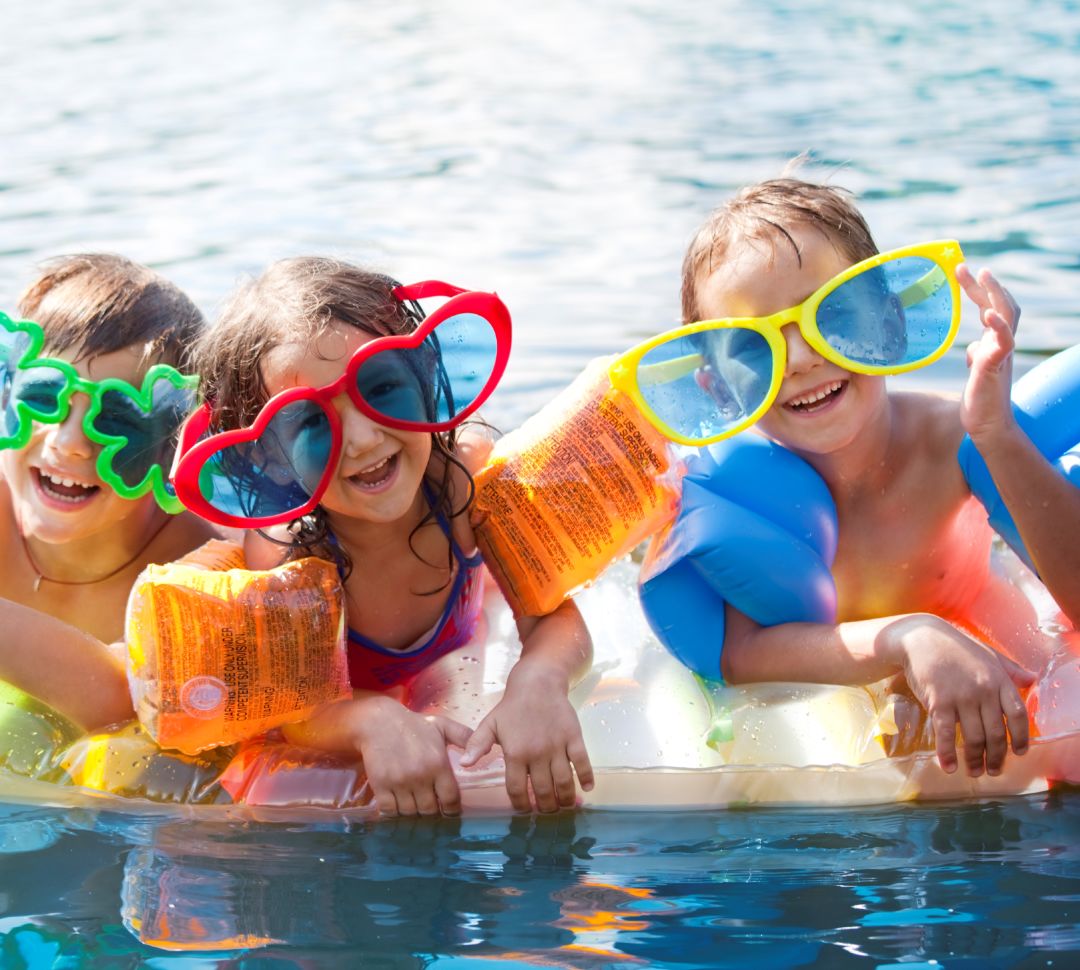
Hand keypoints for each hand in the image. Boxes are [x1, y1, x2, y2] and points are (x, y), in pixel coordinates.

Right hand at [352, 696, 471, 816]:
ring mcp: (399, 782)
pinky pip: (389, 811)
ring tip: (414, 803)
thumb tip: (486, 750)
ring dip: (413, 811)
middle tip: (430, 805)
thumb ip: (464, 737)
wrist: (379, 722)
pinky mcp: (380, 785)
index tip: (450, 809)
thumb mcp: (442, 726)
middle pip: (430, 810)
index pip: (450, 799)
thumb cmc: (414, 725)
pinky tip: (396, 803)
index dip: (452, 809)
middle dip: (432, 811)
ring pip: (410, 812)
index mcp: (438, 763)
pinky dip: (393, 811)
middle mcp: (420, 775)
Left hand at [460, 660, 594, 812]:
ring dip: (565, 799)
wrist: (537, 683)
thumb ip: (477, 745)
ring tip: (563, 806)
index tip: (523, 810)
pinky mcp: (574, 738)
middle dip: (545, 807)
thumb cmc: (511, 706)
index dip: (520, 805)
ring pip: (565, 782)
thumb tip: (464, 766)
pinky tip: (586, 788)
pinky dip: (587, 778)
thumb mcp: (490, 724)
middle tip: (545, 811)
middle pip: (544, 791)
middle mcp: (537, 753)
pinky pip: (583, 763)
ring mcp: (558, 746)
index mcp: (515, 753)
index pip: (517, 789)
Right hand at [887, 614, 1033, 775]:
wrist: (919, 637)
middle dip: (995, 757)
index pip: (1018, 715)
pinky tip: (949, 766)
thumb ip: (1011, 669)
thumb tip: (1033, 680)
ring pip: (973, 737)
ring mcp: (961, 697)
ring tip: (974, 772)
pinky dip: (948, 753)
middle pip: (996, 733)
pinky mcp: (938, 702)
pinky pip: (945, 734)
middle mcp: (984, 690)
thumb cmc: (955, 646)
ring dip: (974, 760)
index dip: (1020, 737)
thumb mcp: (988, 654)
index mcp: (999, 680)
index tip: (1018, 753)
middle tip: (993, 770)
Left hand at [957, 264, 1020, 443]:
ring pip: (1007, 316)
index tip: (960, 271)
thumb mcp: (976, 370)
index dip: (977, 289)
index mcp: (993, 343)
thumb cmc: (981, 399)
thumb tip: (972, 344)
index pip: (988, 307)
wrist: (987, 427)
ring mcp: (1000, 354)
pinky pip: (1003, 342)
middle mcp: (1000, 344)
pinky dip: (998, 326)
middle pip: (999, 304)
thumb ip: (977, 353)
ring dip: (996, 294)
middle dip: (983, 284)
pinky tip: (988, 314)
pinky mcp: (996, 367)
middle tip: (962, 266)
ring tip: (984, 275)